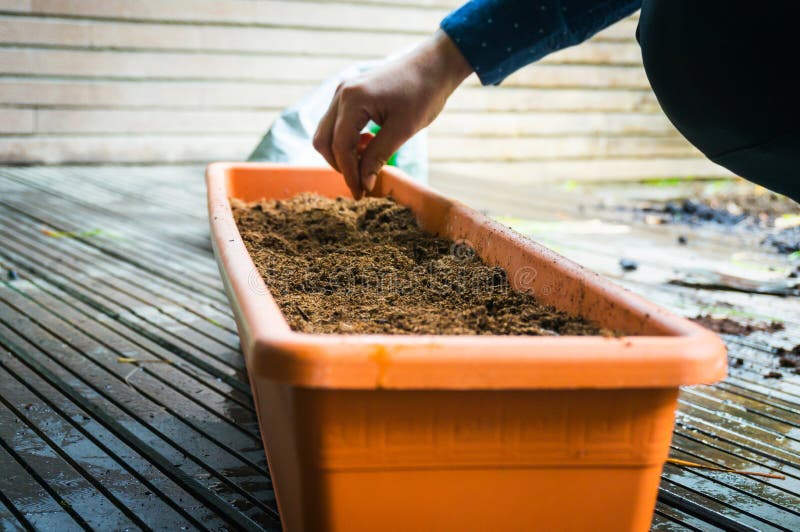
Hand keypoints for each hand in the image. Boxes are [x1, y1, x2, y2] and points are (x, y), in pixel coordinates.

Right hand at [313, 30, 472, 198]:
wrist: (434, 65)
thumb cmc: (423, 94)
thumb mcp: (402, 130)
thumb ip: (378, 156)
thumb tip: (363, 183)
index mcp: (353, 100)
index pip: (340, 147)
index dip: (349, 174)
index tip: (361, 194)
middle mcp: (341, 94)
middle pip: (324, 141)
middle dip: (340, 165)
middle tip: (362, 182)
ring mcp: (342, 92)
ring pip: (326, 133)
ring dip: (342, 154)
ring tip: (367, 161)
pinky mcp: (348, 94)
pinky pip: (335, 124)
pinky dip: (345, 140)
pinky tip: (367, 145)